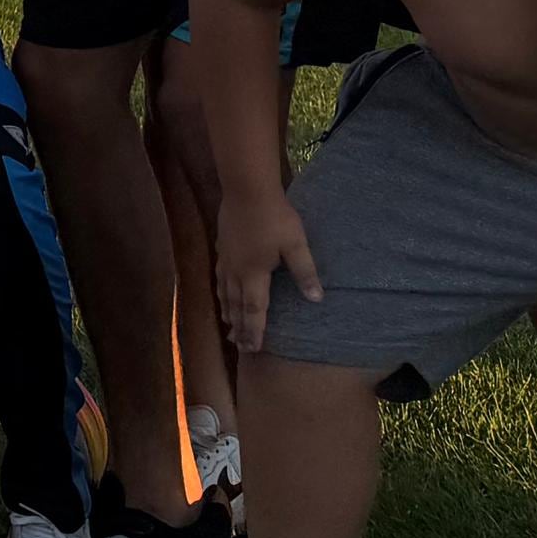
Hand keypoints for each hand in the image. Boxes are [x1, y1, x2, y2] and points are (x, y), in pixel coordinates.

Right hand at [212, 186, 319, 353]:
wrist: (246, 189)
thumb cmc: (275, 217)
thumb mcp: (296, 244)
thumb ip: (305, 272)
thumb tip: (317, 299)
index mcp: (255, 274)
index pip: (254, 310)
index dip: (254, 331)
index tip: (252, 349)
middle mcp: (237, 271)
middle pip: (236, 305)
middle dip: (239, 327)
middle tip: (239, 346)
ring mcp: (227, 258)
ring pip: (224, 292)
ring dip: (228, 311)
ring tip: (228, 325)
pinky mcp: (222, 246)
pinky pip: (219, 276)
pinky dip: (220, 290)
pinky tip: (221, 290)